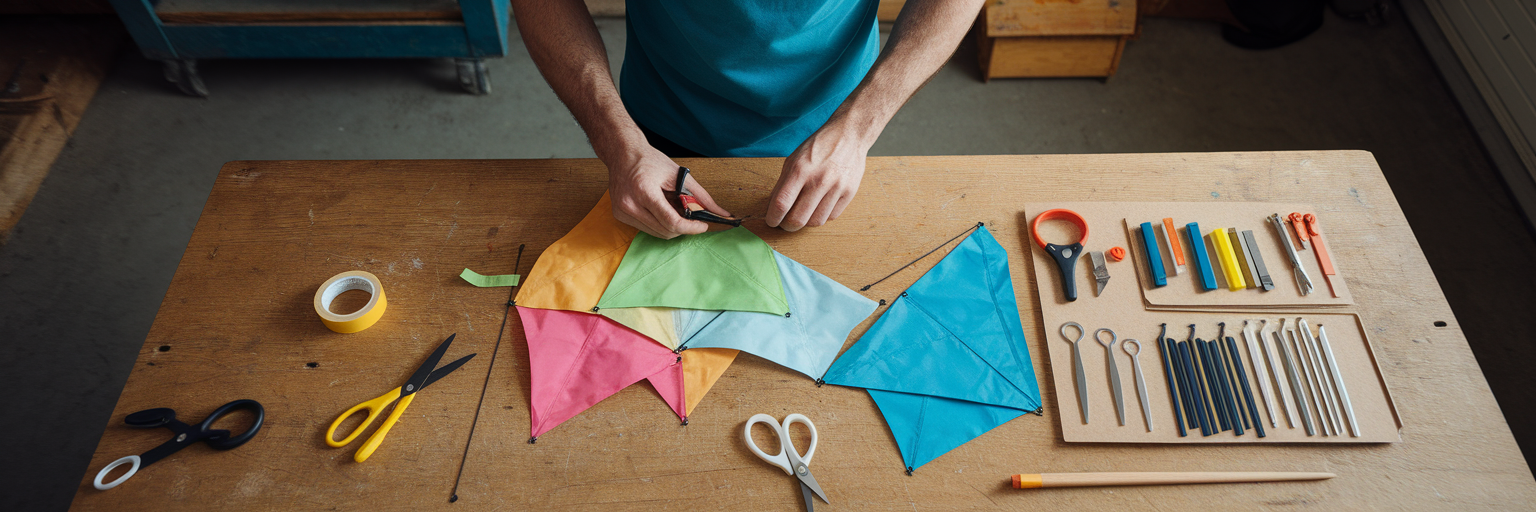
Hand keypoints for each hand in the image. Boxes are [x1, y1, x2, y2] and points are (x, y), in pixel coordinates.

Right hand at [608, 145, 730, 238]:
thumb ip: (700, 195)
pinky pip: (646, 228)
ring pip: (656, 233)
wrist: (622, 154)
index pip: (671, 221)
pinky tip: (661, 209)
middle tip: (692, 217)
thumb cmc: (649, 160)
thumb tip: (720, 211)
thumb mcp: (678, 174)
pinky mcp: (619, 215)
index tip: (703, 226)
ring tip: (674, 208)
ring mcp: (622, 212)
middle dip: (683, 227)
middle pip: (665, 231)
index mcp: (644, 191)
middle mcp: (630, 204)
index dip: (691, 228)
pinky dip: (658, 223)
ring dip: (671, 226)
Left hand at [766, 125, 867, 231]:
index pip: (781, 203)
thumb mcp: (794, 159)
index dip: (772, 217)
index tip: (771, 221)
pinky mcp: (850, 193)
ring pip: (816, 222)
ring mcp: (836, 188)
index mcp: (800, 170)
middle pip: (798, 219)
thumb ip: (783, 183)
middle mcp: (819, 180)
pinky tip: (818, 207)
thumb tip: (774, 207)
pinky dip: (822, 215)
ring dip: (806, 222)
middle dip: (787, 226)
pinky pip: (831, 216)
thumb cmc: (818, 147)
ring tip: (803, 214)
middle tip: (785, 223)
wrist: (849, 135)